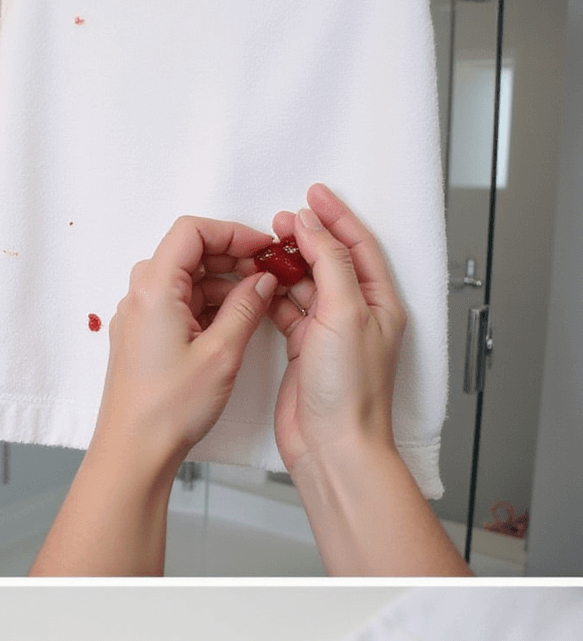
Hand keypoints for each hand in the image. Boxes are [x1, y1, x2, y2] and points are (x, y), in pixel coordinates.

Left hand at [91, 214, 279, 475]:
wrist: (132, 452)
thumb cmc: (167, 410)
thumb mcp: (221, 353)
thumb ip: (246, 308)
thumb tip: (262, 281)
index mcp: (154, 288)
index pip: (192, 231)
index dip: (231, 232)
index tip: (261, 249)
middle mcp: (139, 296)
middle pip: (187, 252)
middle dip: (229, 257)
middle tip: (265, 274)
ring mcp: (137, 318)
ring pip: (184, 280)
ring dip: (220, 284)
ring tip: (255, 302)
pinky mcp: (141, 338)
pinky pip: (175, 305)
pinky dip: (205, 306)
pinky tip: (231, 322)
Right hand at [264, 182, 406, 477]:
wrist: (333, 446)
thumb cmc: (351, 391)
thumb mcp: (345, 312)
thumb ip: (329, 262)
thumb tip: (312, 227)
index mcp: (379, 302)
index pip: (358, 245)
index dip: (336, 216)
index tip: (312, 194)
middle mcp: (357, 315)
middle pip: (331, 261)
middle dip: (306, 237)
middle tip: (280, 221)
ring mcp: (330, 335)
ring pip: (307, 285)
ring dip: (287, 264)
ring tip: (265, 247)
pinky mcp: (304, 353)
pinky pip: (288, 311)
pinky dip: (274, 294)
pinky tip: (260, 282)